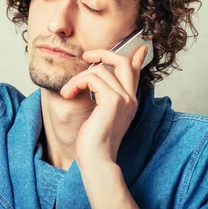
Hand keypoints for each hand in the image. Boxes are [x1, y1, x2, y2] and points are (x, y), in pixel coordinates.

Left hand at [60, 45, 147, 165]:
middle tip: (86, 56)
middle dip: (103, 53)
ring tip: (68, 91)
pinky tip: (69, 94)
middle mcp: (130, 98)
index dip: (135, 58)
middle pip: (122, 61)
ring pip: (99, 70)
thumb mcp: (100, 115)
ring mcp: (124, 98)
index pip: (135, 73)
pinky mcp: (113, 101)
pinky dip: (76, 83)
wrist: (96, 160)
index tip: (139, 48)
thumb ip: (102, 96)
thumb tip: (97, 80)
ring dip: (77, 78)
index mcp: (129, 101)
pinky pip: (92, 77)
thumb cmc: (94, 142)